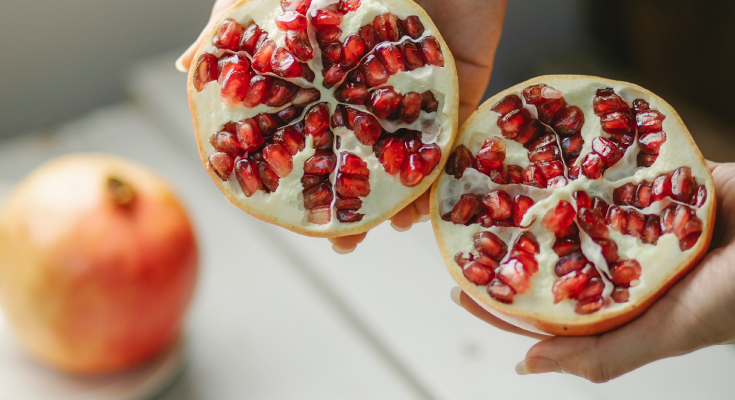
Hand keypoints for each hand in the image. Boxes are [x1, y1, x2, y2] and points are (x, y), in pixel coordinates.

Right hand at [177, 0, 507, 252]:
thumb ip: (233, 28)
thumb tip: (185, 67)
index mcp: (329, 78)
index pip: (314, 143)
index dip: (306, 184)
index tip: (296, 220)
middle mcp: (370, 90)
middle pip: (363, 160)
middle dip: (356, 207)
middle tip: (345, 245)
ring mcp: (417, 90)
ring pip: (409, 159)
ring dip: (403, 199)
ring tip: (391, 226)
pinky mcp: (460, 81)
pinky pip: (456, 135)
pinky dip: (443, 170)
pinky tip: (429, 199)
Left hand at [451, 160, 734, 382]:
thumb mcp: (666, 333)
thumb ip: (601, 354)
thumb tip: (527, 366)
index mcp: (621, 303)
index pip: (547, 307)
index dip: (503, 302)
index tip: (459, 287)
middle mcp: (622, 262)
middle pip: (554, 253)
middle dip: (511, 245)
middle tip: (465, 229)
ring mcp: (637, 220)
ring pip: (575, 209)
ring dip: (538, 200)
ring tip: (492, 188)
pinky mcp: (656, 181)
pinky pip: (609, 170)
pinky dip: (580, 163)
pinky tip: (543, 155)